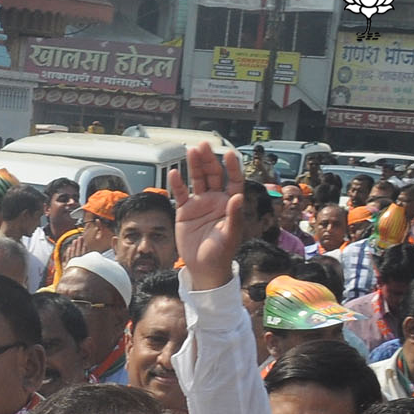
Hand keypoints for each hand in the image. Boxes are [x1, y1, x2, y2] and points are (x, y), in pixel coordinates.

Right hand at [166, 145, 246, 291]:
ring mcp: (200, 204)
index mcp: (229, 203)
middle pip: (213, 175)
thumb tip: (237, 197)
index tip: (228, 154)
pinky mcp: (185, 211)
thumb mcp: (230, 235)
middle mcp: (215, 200)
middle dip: (209, 160)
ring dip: (194, 166)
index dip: (231, 167)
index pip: (233, 180)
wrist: (203, 267)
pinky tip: (175, 173)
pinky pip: (181, 194)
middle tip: (203, 146)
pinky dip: (178, 184)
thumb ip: (234, 215)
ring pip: (197, 180)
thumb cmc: (221, 253)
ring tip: (191, 151)